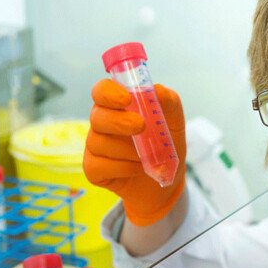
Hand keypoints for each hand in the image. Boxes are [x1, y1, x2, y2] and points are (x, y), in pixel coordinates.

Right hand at [83, 79, 186, 225]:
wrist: (167, 178)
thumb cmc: (166, 143)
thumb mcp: (174, 121)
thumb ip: (168, 101)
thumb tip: (157, 89)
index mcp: (118, 105)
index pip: (102, 91)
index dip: (109, 92)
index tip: (127, 98)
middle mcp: (102, 123)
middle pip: (97, 116)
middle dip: (119, 121)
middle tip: (141, 126)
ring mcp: (95, 146)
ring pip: (98, 142)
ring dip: (127, 149)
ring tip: (147, 155)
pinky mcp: (93, 169)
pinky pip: (98, 166)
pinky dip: (122, 168)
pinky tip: (137, 168)